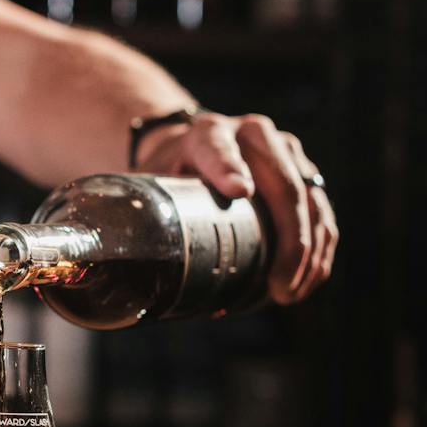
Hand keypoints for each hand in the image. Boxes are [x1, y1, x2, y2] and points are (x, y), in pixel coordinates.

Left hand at [133, 112, 336, 303]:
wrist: (192, 147)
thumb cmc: (166, 174)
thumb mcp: (146, 183)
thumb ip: (130, 213)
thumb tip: (104, 262)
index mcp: (207, 133)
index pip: (216, 149)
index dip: (226, 168)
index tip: (238, 191)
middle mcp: (253, 134)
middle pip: (282, 183)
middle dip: (288, 239)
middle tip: (277, 286)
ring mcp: (286, 151)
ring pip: (311, 200)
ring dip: (309, 252)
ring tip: (289, 293)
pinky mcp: (304, 172)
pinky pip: (322, 211)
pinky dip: (321, 248)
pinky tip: (310, 280)